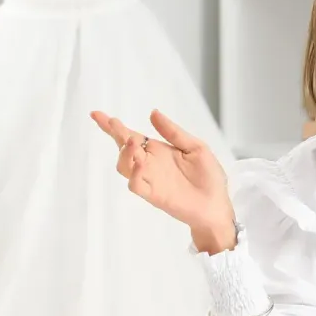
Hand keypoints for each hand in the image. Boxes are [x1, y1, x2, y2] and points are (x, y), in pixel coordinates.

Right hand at [91, 110, 237, 252]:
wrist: (218, 204)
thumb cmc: (208, 177)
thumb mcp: (195, 147)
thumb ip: (173, 132)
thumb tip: (153, 112)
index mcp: (157, 150)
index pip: (131, 135)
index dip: (113, 126)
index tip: (97, 114)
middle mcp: (149, 164)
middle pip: (123, 148)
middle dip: (115, 135)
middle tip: (114, 124)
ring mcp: (150, 179)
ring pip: (124, 166)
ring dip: (124, 153)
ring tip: (132, 141)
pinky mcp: (154, 195)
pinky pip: (137, 185)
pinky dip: (135, 174)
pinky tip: (141, 163)